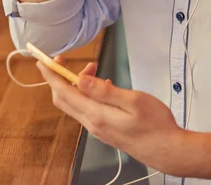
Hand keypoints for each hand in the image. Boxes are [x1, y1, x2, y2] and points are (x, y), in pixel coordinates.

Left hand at [37, 57, 184, 174]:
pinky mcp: (105, 130)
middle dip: (59, 78)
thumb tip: (81, 80)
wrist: (167, 150)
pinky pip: (87, 109)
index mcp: (97, 115)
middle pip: (64, 99)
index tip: (43, 61)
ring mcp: (98, 128)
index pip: (65, 92)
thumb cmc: (155, 124)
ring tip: (91, 68)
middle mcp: (93, 124)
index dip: (52, 75)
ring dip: (76, 84)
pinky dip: (86, 94)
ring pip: (75, 104)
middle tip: (63, 60)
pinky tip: (101, 85)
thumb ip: (105, 91)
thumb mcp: (133, 100)